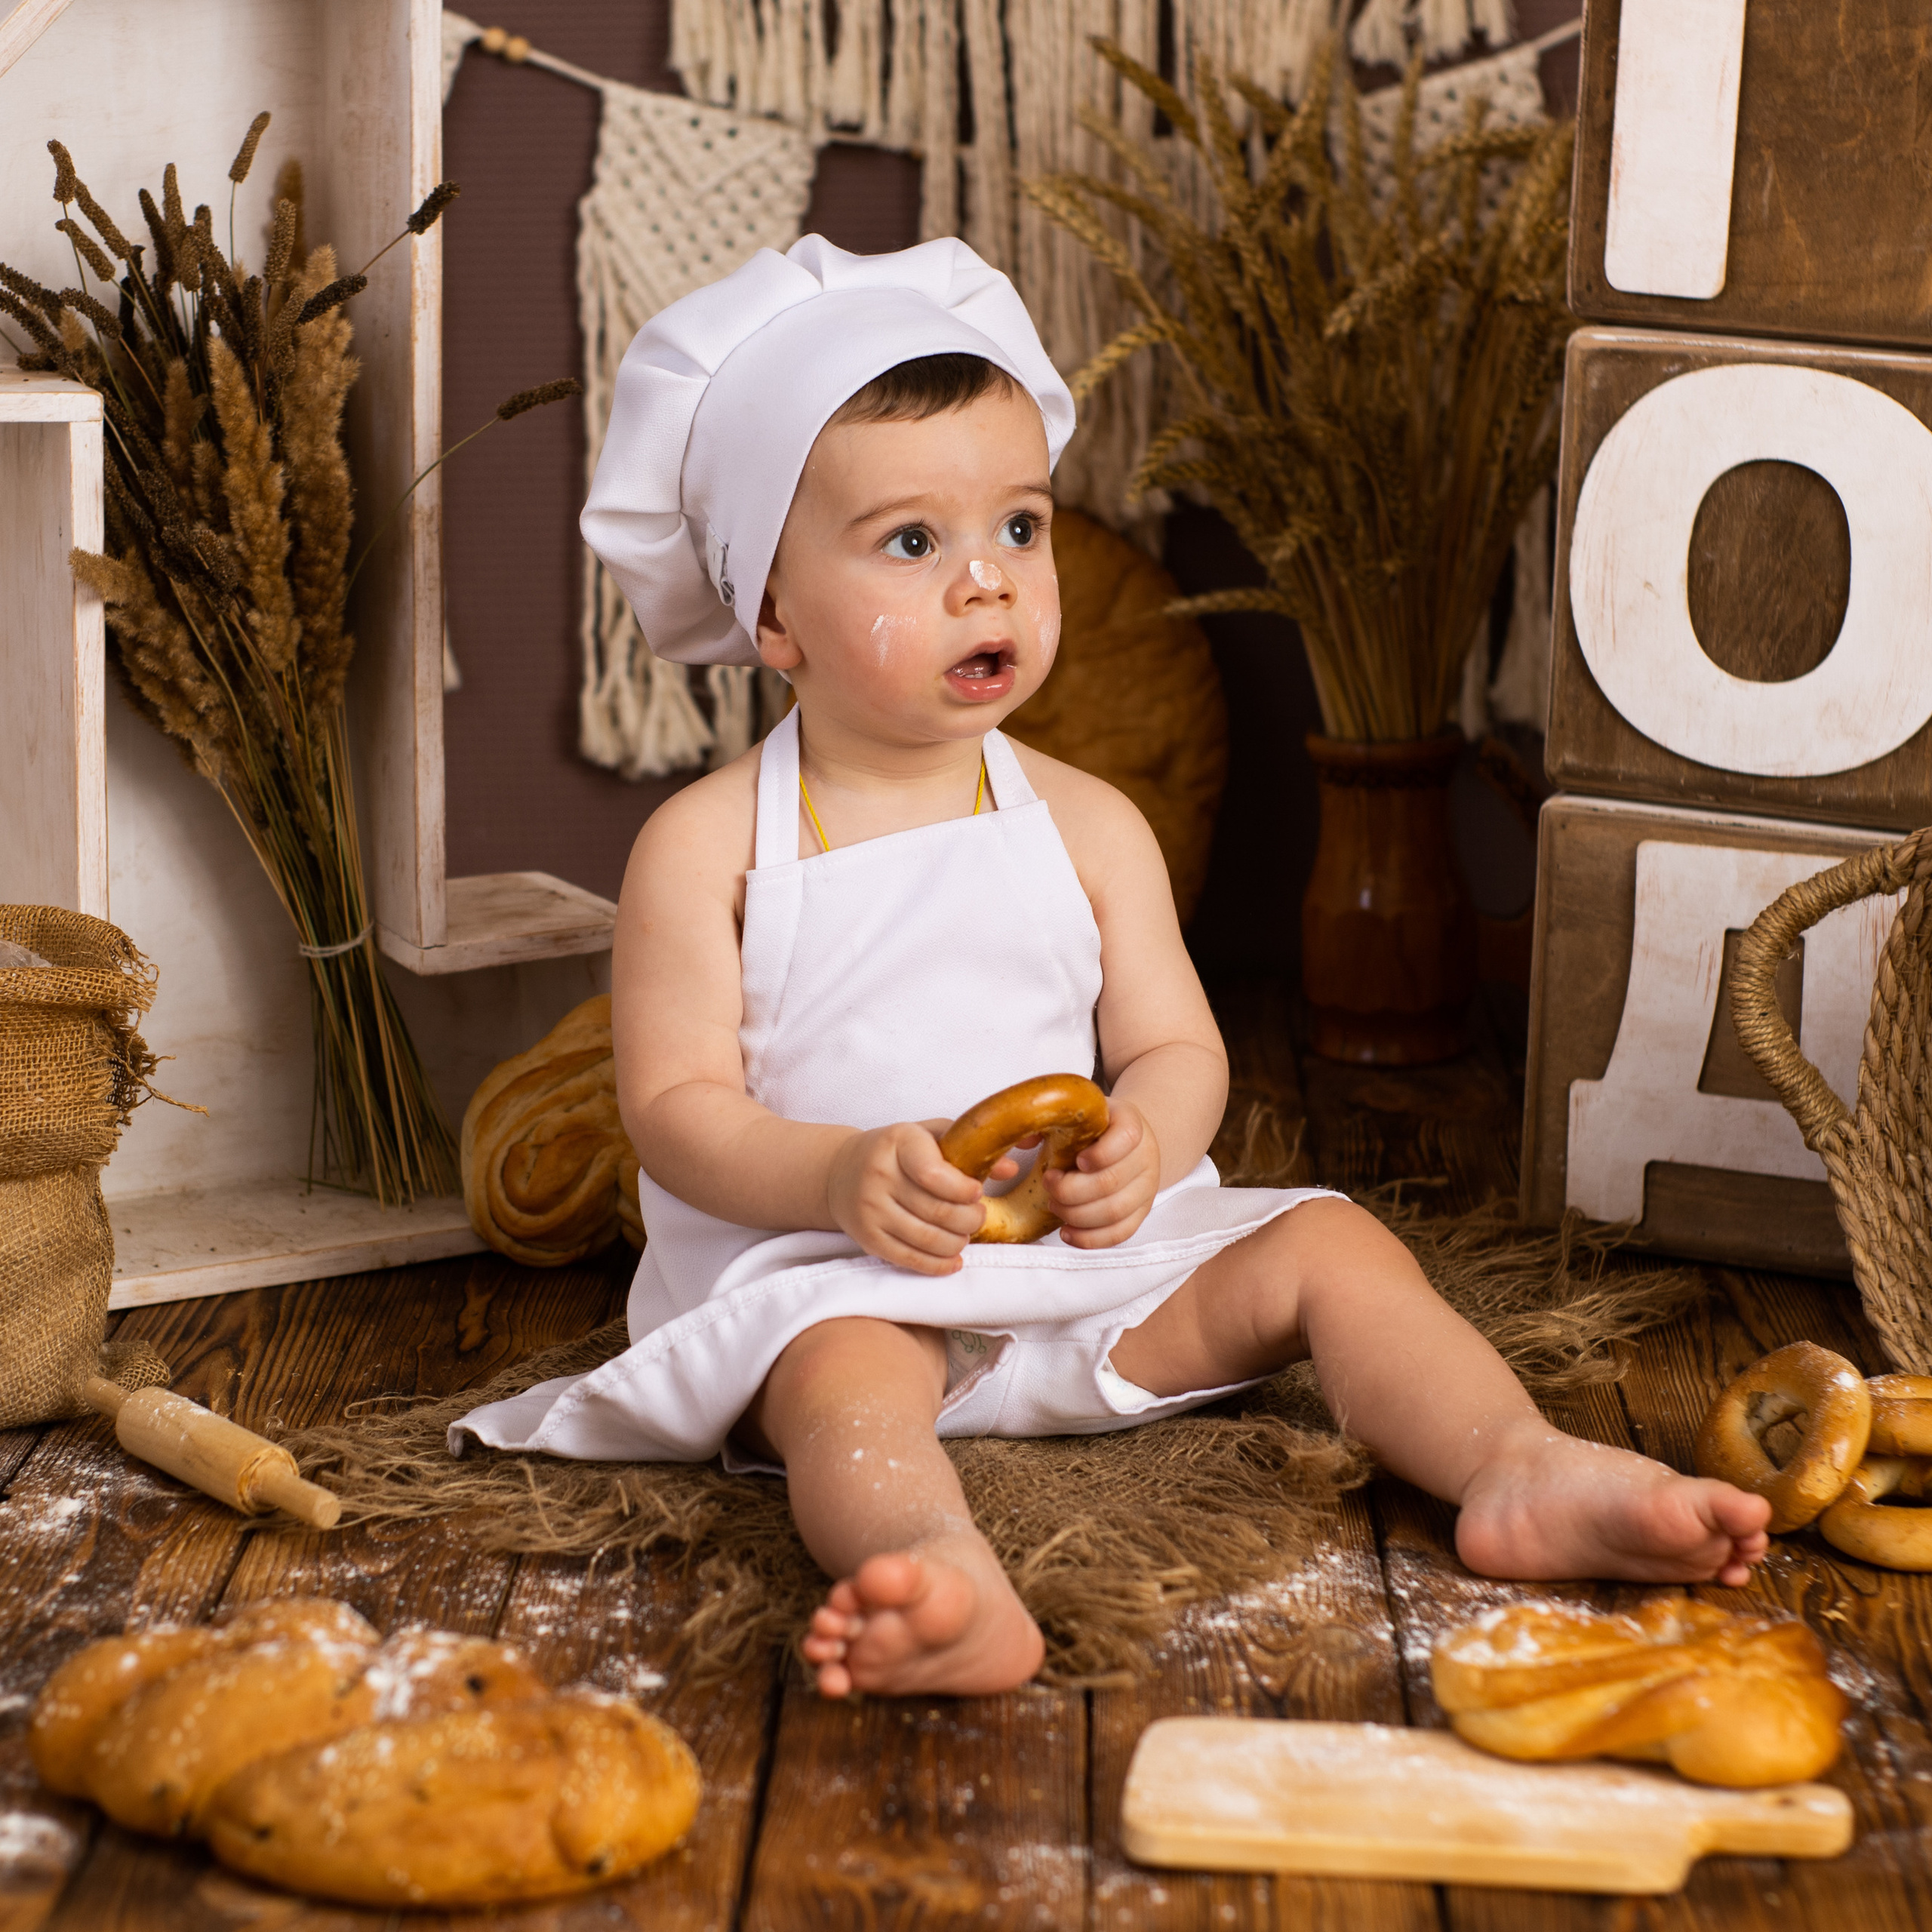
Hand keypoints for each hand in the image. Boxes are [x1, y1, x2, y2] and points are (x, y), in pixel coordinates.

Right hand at [826, 1120, 984, 1274]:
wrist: (841, 1172)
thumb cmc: (896, 1152)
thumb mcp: (928, 1136)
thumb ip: (968, 1148)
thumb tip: (1011, 1168)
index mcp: (898, 1142)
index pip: (933, 1172)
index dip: (962, 1189)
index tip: (976, 1192)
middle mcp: (879, 1176)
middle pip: (937, 1211)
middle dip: (969, 1219)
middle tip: (978, 1216)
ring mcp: (871, 1210)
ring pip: (926, 1239)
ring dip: (957, 1242)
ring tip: (965, 1234)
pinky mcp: (868, 1239)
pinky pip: (909, 1259)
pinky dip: (938, 1265)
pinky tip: (953, 1258)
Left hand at [1044, 1098, 1159, 1247]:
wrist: (1126, 1144)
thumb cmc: (1095, 1129)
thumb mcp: (1078, 1115)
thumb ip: (1050, 1121)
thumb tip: (1023, 1140)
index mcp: (1130, 1123)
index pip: (1127, 1137)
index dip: (1100, 1153)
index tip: (1076, 1160)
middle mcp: (1145, 1156)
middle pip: (1111, 1182)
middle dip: (1071, 1190)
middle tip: (1049, 1185)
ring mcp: (1145, 1188)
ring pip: (1114, 1212)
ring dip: (1076, 1215)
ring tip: (1054, 1205)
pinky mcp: (1140, 1213)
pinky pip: (1119, 1233)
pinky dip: (1090, 1238)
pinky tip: (1067, 1231)